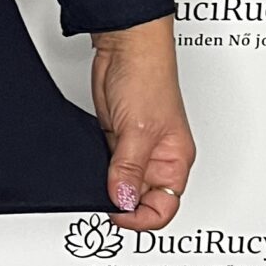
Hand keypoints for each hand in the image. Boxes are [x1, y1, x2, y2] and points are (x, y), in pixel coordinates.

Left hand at [90, 14, 195, 231]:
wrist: (125, 47)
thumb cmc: (148, 76)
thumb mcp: (138, 131)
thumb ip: (128, 170)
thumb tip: (122, 202)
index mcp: (176, 161)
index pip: (164, 208)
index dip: (140, 218)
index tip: (116, 213)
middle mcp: (159, 159)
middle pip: (142, 201)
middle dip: (122, 205)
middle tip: (101, 201)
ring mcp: (136, 150)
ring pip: (123, 185)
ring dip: (108, 189)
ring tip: (94, 185)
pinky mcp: (117, 138)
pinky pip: (109, 167)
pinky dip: (98, 173)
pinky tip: (89, 169)